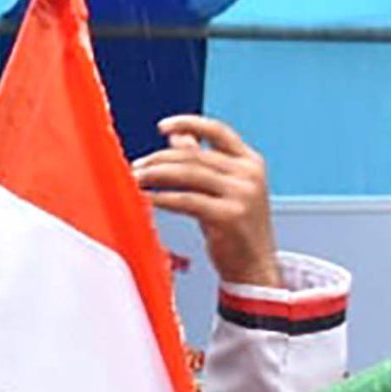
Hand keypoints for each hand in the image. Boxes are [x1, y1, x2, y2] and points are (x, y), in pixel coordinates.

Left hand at [131, 115, 276, 287]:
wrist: (255, 268)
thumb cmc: (235, 230)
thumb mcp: (221, 190)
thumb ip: (202, 163)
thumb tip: (177, 138)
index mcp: (250, 162)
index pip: (218, 131)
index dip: (189, 123)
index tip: (163, 126)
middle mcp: (249, 174)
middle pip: (195, 156)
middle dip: (160, 159)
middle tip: (136, 166)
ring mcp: (242, 195)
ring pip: (189, 175)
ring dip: (157, 175)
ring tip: (136, 179)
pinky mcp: (229, 216)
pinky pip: (187, 201)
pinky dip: (164, 198)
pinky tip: (148, 199)